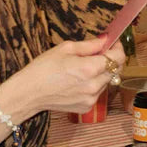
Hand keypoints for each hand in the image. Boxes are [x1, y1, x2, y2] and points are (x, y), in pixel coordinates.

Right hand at [3, 36, 125, 119]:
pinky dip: (94, 84)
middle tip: (101, 52)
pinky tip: (79, 81)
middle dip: (112, 59)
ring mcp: (91, 98)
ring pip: (107, 81)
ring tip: (85, 67)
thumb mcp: (65, 49)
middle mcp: (93, 86)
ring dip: (103, 72)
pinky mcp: (86, 107)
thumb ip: (89, 45)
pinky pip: (98, 92)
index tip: (113, 42)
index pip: (117, 58)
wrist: (29, 93)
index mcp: (89, 68)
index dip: (118, 48)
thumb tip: (105, 39)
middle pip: (116, 70)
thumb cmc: (43, 68)